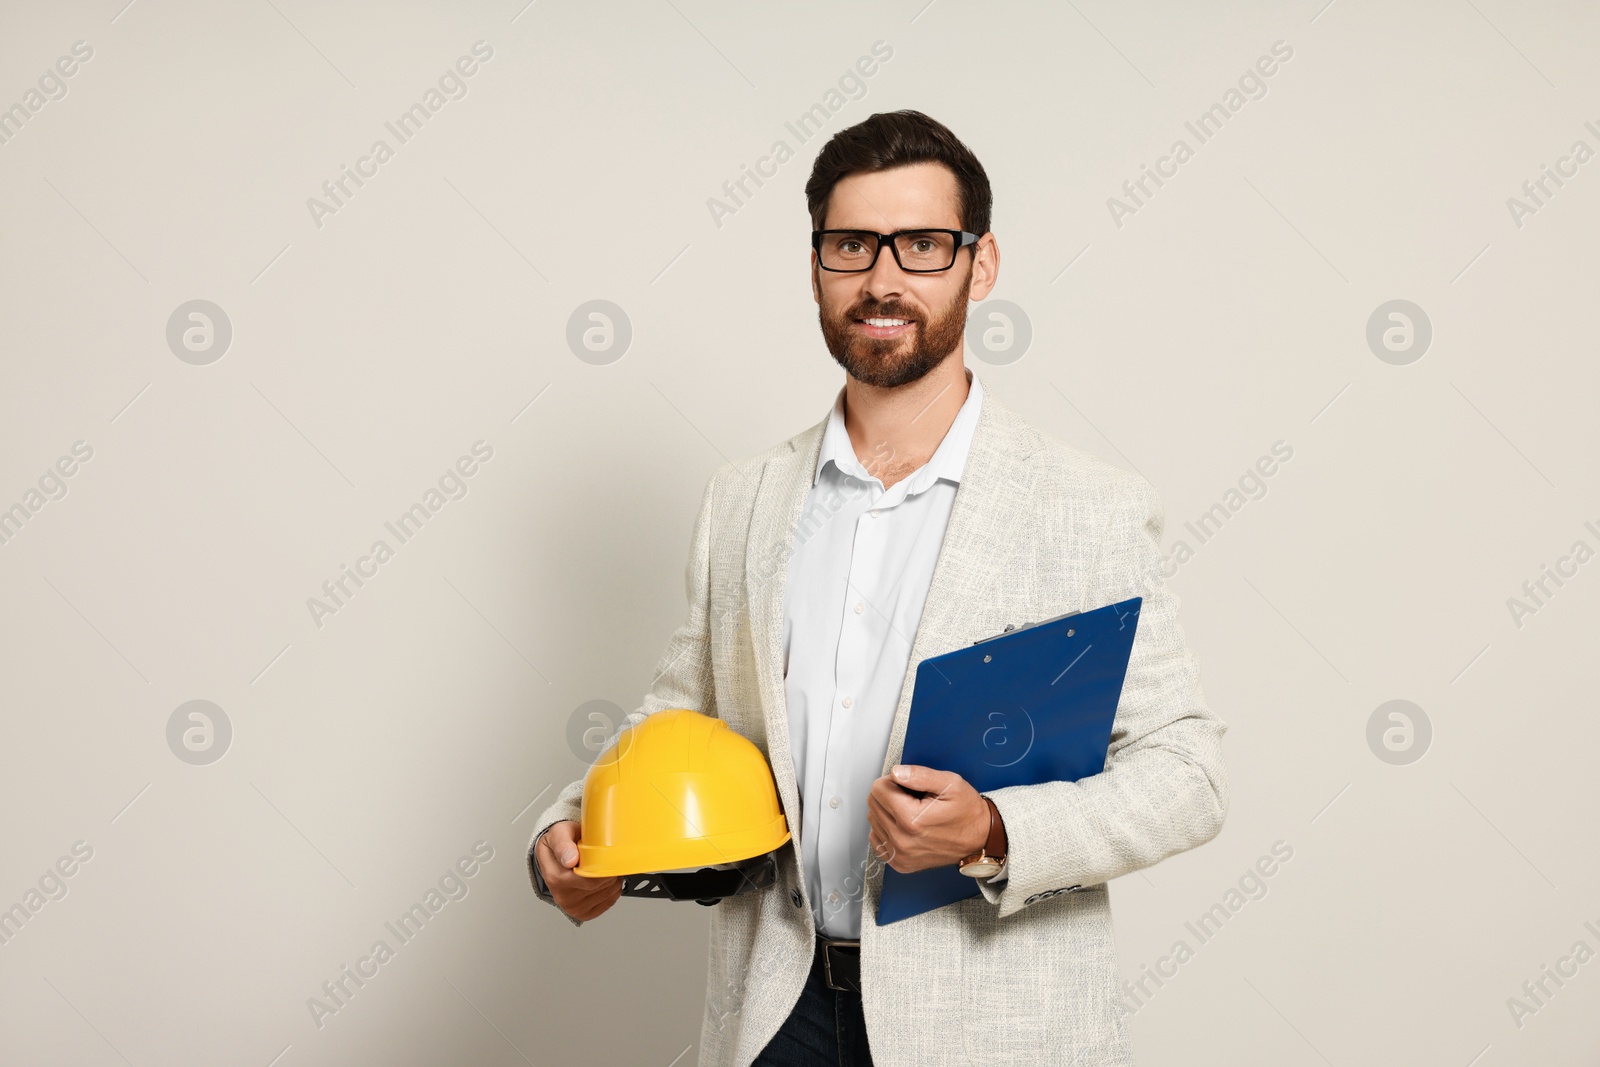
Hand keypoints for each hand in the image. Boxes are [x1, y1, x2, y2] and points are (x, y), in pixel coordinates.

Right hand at [535, 820, 622, 920]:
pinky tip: (603, 880)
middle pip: (600, 886)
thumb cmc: (559, 844)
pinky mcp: (583, 913)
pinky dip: (612, 890)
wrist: (555, 856)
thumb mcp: (558, 834)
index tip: (607, 856)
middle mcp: (562, 896)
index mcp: (555, 878)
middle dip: (608, 870)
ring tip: (601, 867)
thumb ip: (563, 845)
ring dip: (612, 879)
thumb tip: (570, 860)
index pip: (589, 879)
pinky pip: (607, 902)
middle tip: (605, 857)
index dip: (603, 868)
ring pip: (607, 894)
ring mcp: (572, 907)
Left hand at [866, 765, 993, 873]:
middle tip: (911, 797)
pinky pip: (877, 839)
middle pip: (873, 804)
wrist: (979, 838)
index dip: (893, 781)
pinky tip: (904, 825)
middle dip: (889, 794)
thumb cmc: (966, 812)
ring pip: (873, 820)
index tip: (908, 785)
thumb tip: (896, 772)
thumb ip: (919, 775)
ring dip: (888, 811)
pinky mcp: (900, 863)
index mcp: (911, 819)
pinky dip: (886, 829)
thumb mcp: (950, 784)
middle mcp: (903, 840)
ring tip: (911, 811)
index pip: (878, 789)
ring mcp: (900, 855)